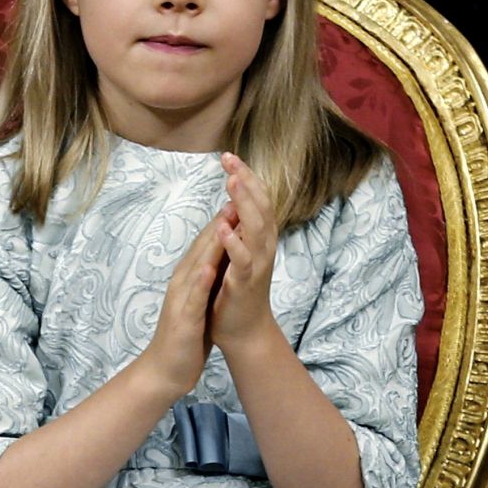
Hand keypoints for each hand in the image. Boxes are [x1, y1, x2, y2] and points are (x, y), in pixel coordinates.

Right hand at [138, 211, 227, 399]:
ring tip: (224, 220)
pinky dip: (200, 282)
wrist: (165, 369)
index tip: (239, 196)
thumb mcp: (200, 299)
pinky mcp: (183, 320)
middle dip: (219, 220)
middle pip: (202, 247)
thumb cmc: (186, 335)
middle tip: (234, 192)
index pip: (207, 244)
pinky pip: (192, 299)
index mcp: (189, 278)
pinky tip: (208, 268)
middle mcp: (182, 283)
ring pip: (196, 266)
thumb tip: (220, 257)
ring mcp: (181, 300)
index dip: (223, 219)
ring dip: (210, 243)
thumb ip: (208, 277)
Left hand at [209, 153, 281, 353]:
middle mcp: (264, 247)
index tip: (229, 156)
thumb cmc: (237, 291)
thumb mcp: (238, 255)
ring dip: (244, 203)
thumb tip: (233, 204)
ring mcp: (257, 264)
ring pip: (255, 228)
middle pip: (260, 206)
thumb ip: (238, 230)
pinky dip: (234, 242)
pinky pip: (243, 259)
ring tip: (231, 181)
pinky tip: (223, 226)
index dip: (246, 178)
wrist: (243, 331)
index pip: (256, 200)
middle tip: (230, 159)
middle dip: (246, 181)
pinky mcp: (246, 282)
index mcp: (259, 239)